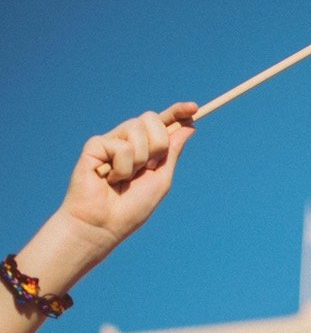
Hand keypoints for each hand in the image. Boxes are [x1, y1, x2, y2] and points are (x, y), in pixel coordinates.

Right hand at [59, 102, 197, 255]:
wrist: (104, 225)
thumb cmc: (132, 207)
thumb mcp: (161, 178)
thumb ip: (172, 152)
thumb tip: (189, 127)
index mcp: (146, 148)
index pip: (162, 123)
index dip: (177, 112)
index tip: (194, 107)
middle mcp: (128, 141)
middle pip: (152, 119)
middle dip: (158, 144)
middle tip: (148, 168)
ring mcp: (111, 142)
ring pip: (136, 127)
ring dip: (139, 159)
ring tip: (125, 178)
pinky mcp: (95, 146)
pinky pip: (121, 145)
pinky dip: (122, 167)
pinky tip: (109, 179)